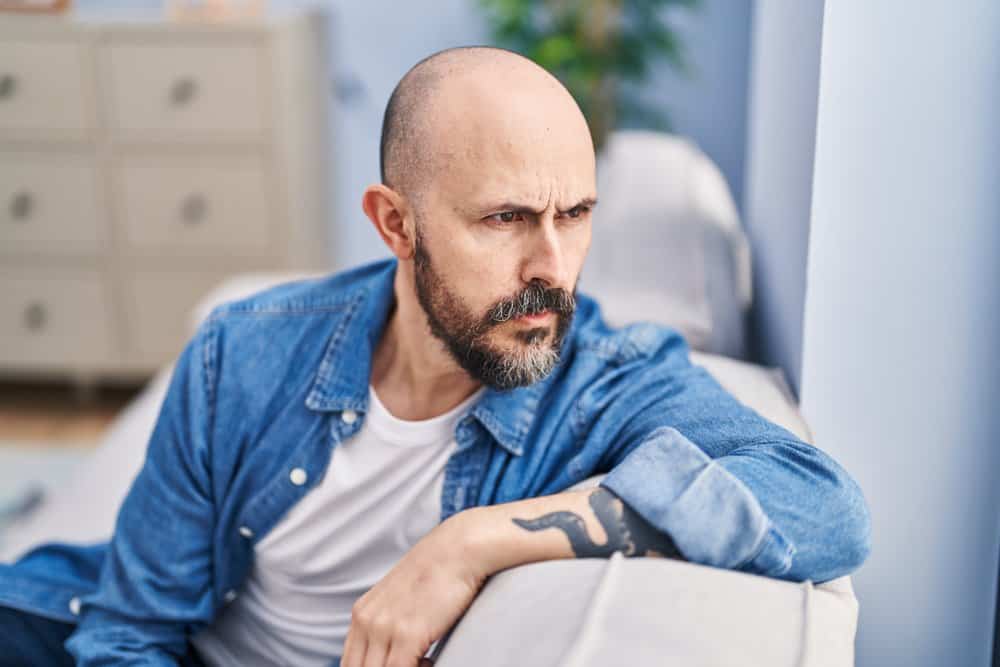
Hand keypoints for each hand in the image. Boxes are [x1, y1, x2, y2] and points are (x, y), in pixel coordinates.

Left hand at [341, 510, 488, 666]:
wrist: (458, 549)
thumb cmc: (437, 573)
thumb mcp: (398, 597)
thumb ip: (386, 622)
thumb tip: (389, 651)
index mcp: (361, 614)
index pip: (350, 663)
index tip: (392, 665)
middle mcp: (366, 621)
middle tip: (413, 663)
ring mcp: (384, 628)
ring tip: (423, 662)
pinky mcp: (407, 634)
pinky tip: (430, 660)